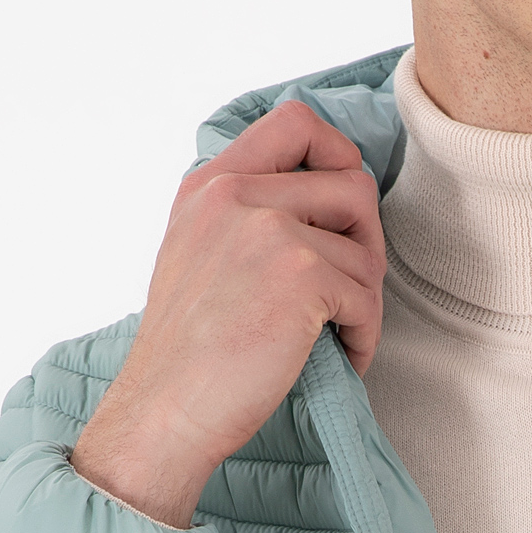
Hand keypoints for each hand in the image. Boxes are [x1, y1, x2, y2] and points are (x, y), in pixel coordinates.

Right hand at [72, 101, 385, 526]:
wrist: (164, 411)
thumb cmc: (188, 352)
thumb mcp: (197, 253)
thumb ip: (247, 214)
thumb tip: (332, 198)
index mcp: (210, 184)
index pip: (297, 121)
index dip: (339, 155)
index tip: (341, 210)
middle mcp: (235, 194)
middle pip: (352, 183)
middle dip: (366, 242)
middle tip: (350, 291)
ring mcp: (268, 229)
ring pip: (366, 249)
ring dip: (365, 299)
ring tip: (339, 334)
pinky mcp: (300, 275)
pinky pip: (367, 298)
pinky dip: (364, 336)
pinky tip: (341, 358)